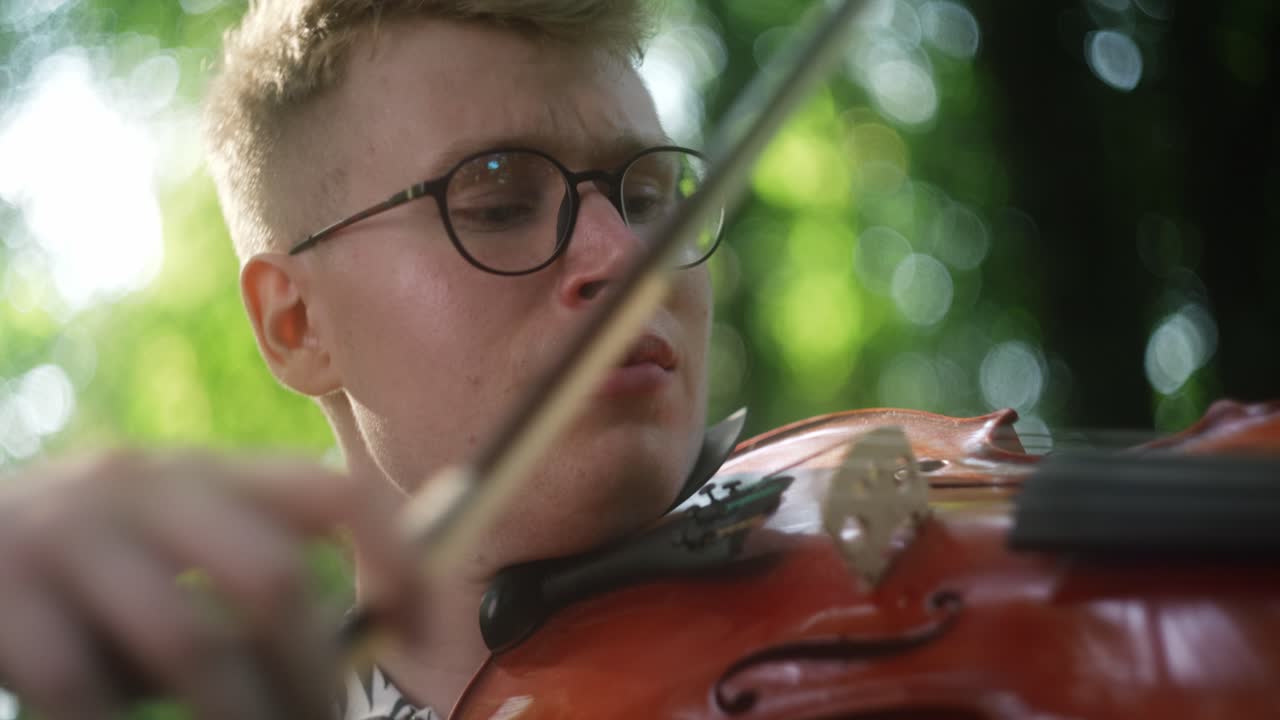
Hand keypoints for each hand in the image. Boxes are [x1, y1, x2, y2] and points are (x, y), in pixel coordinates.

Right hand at [0, 451, 419, 719]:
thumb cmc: (91, 568)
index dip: (397, 559)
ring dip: (246, 718)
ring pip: (192, 645)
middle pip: (271, 579)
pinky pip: (84, 690)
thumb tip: (372, 632)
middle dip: (313, 677)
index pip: (335, 494)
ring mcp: (70, 536)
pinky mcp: (3, 596)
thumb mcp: (175, 546)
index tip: (419, 628)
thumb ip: (252, 575)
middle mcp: (145, 487)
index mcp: (208, 473)